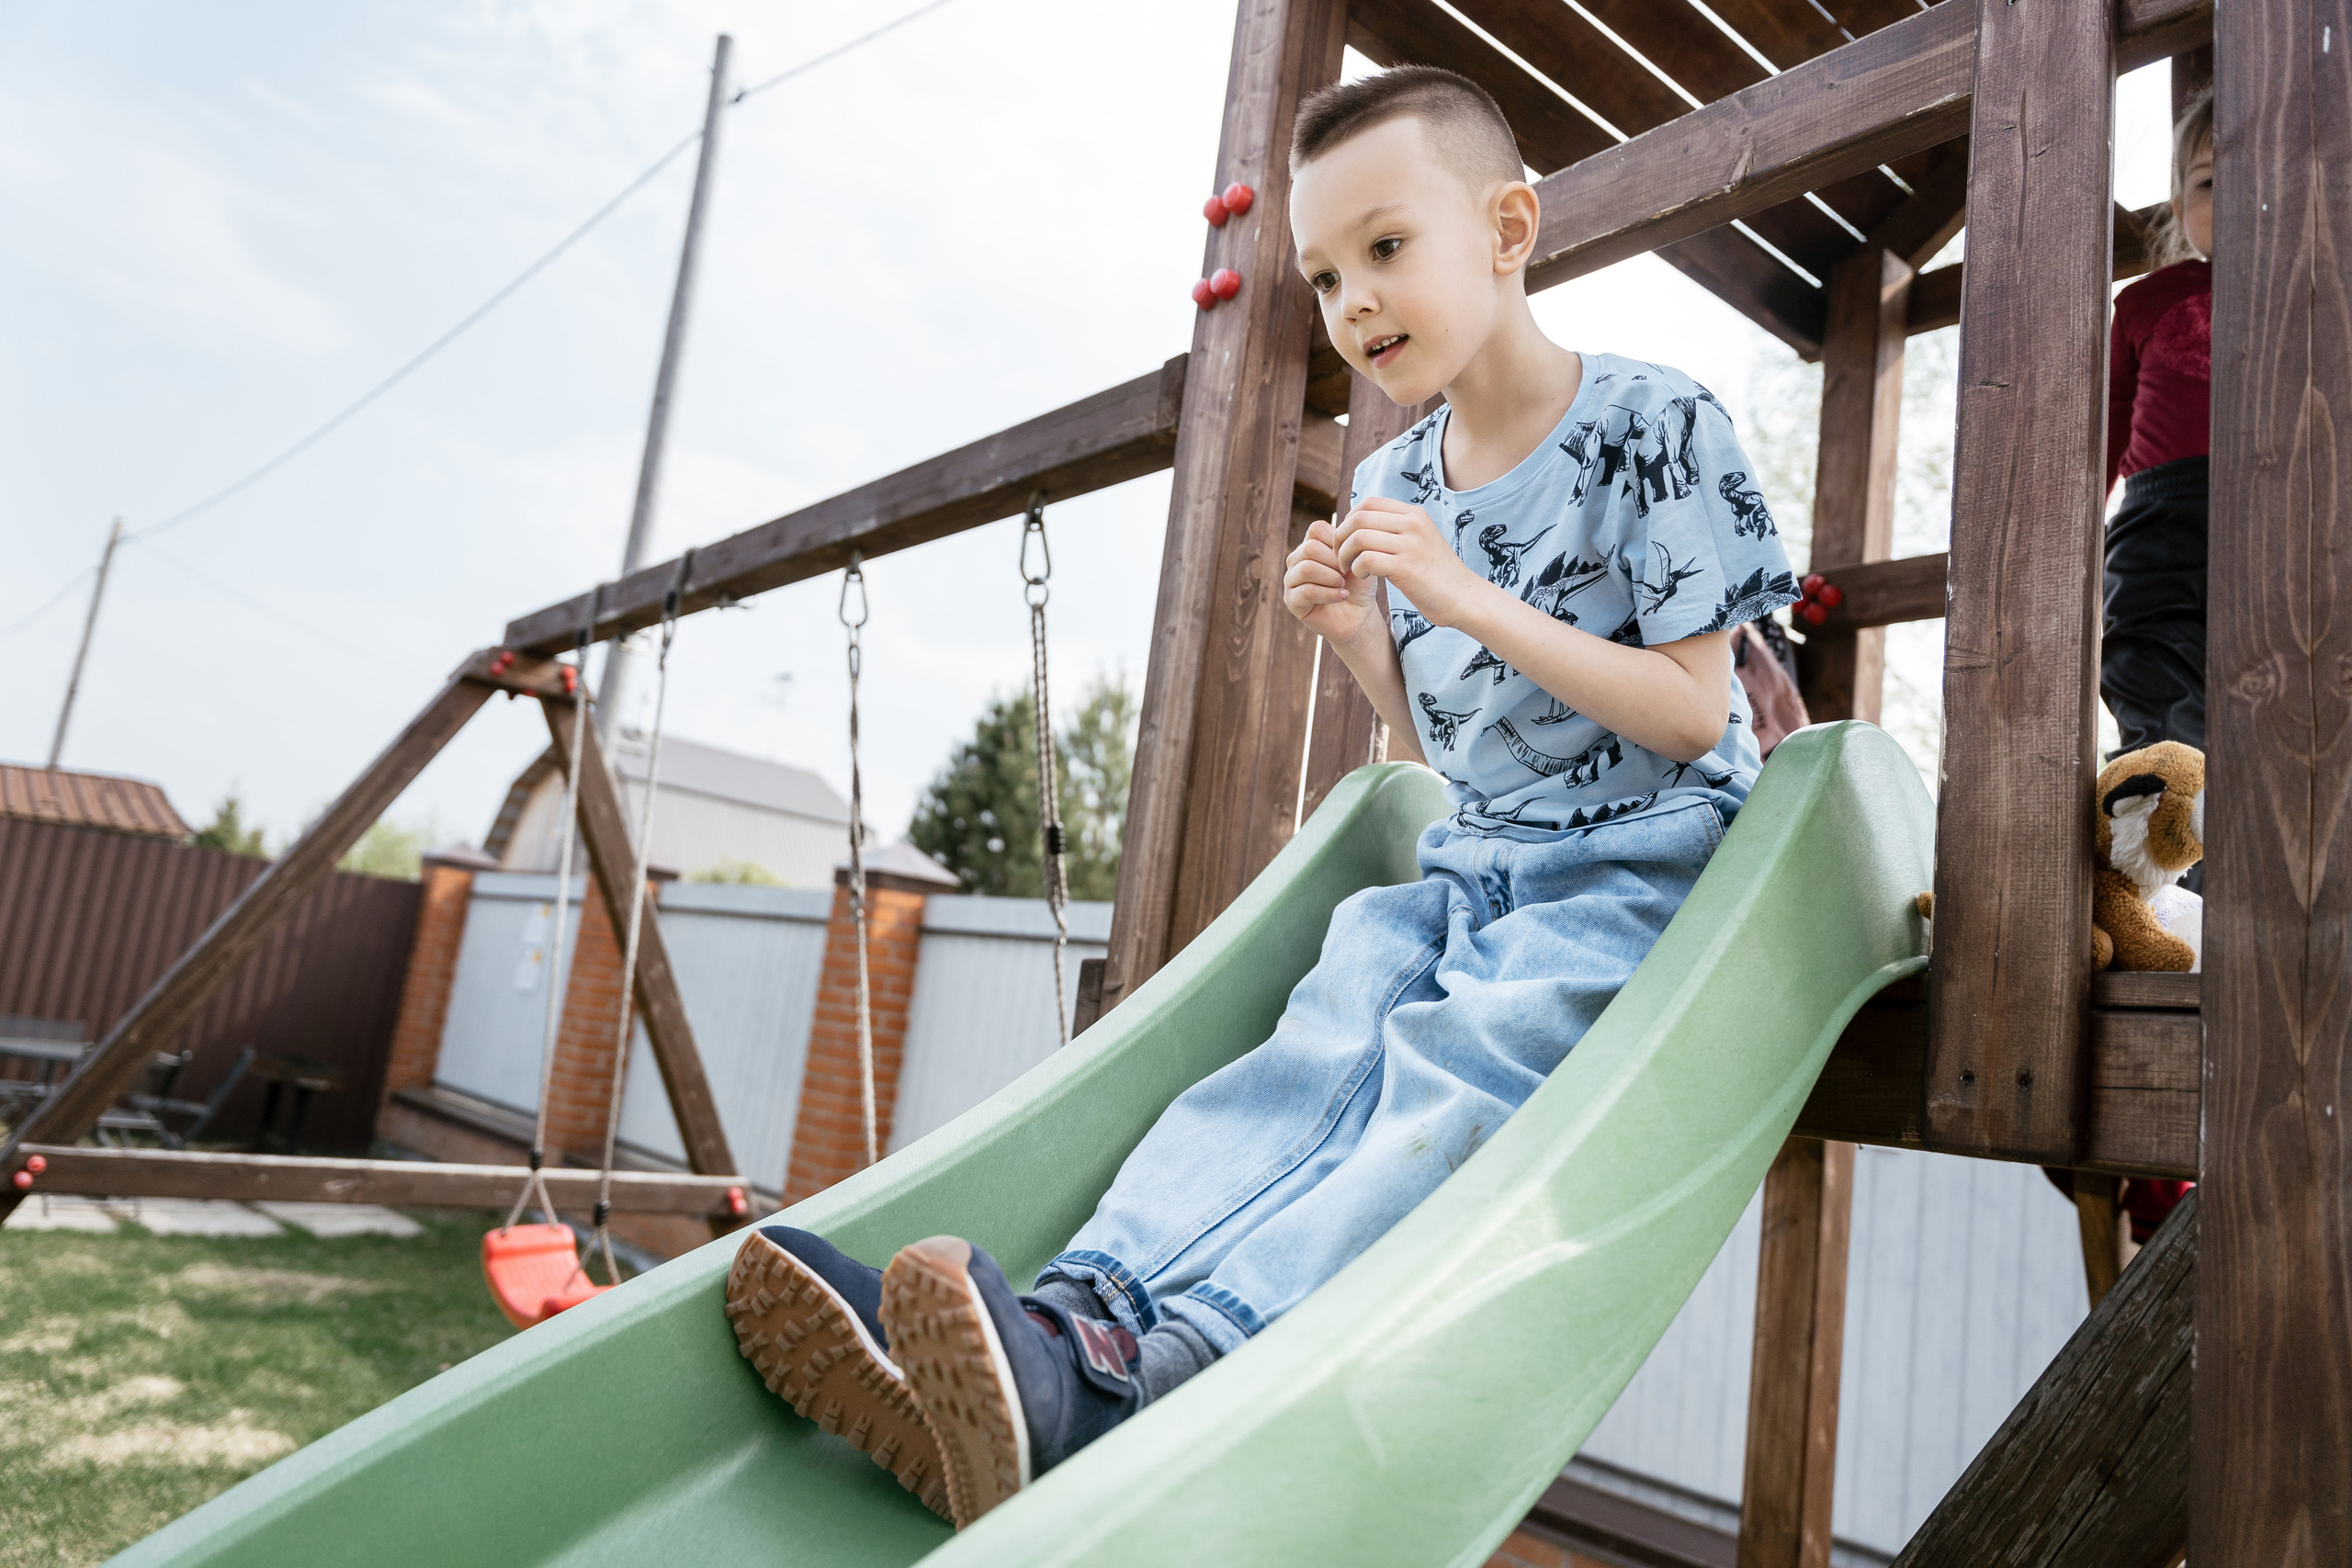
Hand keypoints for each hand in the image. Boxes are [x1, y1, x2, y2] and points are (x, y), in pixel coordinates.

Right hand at [1284, 518, 1377, 644]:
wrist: (1360, 615)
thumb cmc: (1359, 585)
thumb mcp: (1359, 559)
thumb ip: (1348, 544)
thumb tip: (1339, 539)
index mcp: (1311, 544)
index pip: (1316, 529)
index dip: (1337, 542)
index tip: (1350, 557)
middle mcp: (1297, 559)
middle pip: (1309, 548)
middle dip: (1334, 562)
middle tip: (1347, 574)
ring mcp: (1291, 580)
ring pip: (1306, 568)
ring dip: (1331, 578)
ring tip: (1344, 586)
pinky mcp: (1291, 600)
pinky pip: (1306, 591)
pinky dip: (1328, 594)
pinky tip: (1341, 596)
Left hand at [1335, 496, 1485, 626]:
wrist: (1463, 597)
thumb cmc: (1435, 573)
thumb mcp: (1419, 540)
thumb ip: (1395, 528)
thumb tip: (1361, 522)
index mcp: (1414, 514)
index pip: (1368, 502)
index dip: (1349, 519)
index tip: (1348, 540)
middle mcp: (1413, 524)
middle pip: (1358, 518)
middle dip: (1341, 537)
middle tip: (1341, 556)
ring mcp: (1411, 545)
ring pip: (1359, 537)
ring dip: (1345, 554)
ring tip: (1349, 568)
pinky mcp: (1407, 568)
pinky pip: (1366, 559)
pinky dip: (1356, 568)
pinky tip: (1362, 576)